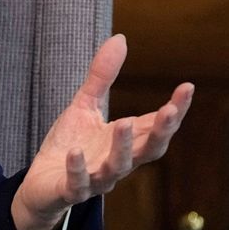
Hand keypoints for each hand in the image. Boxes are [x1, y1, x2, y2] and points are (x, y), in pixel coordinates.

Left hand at [11, 34, 193, 229]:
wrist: (40, 185)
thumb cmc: (70, 145)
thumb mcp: (84, 105)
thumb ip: (102, 77)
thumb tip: (121, 38)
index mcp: (124, 141)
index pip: (154, 125)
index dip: (174, 110)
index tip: (188, 88)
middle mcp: (117, 162)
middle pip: (147, 150)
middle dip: (160, 131)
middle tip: (170, 111)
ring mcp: (95, 178)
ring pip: (117, 168)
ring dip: (122, 147)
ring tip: (122, 122)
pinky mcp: (71, 190)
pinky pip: (78, 183)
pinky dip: (78, 169)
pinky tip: (76, 152)